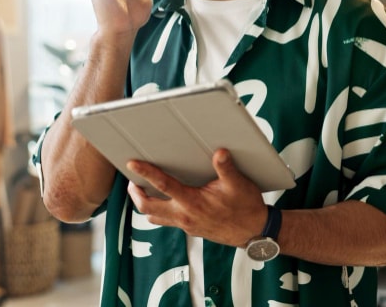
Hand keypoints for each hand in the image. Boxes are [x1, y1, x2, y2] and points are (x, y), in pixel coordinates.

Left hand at [126, 149, 268, 246]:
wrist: (253, 232)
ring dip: (145, 204)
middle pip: (148, 207)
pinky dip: (158, 211)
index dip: (146, 174)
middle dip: (136, 193)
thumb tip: (219, 152)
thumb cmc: (246, 208)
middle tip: (132, 180)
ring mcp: (186, 225)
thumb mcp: (238, 185)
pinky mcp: (190, 230)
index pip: (163, 186)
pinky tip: (164, 202)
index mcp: (193, 203)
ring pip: (154, 217)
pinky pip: (166, 221)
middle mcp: (185, 216)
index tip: (133, 164)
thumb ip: (226, 168)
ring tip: (142, 190)